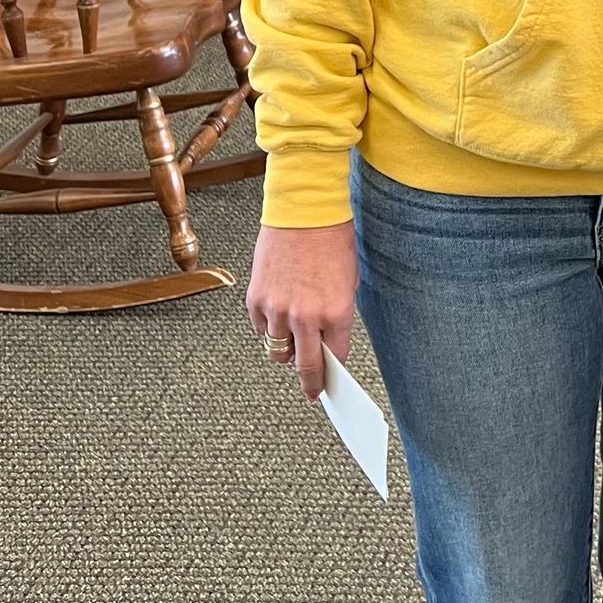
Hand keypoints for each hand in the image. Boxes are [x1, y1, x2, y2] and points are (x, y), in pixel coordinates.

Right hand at [246, 219, 357, 399]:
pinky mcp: (255, 299)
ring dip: (287, 350)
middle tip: (312, 390)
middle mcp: (305, 315)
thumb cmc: (331, 240)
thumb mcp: (347, 282)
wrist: (304, 211)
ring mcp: (277, 309)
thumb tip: (326, 341)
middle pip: (305, 365)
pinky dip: (269, 328)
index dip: (332, 372)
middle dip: (310, 382)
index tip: (328, 383)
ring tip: (293, 342)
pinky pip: (260, 330)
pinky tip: (277, 317)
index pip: (334, 357)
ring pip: (277, 351)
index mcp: (336, 312)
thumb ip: (335, 315)